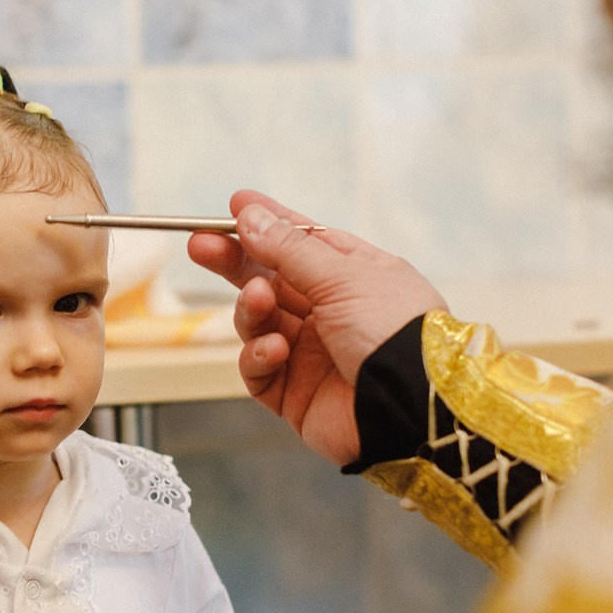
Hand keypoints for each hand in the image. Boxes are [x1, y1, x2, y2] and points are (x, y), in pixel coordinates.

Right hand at [186, 191, 445, 466]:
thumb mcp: (344, 276)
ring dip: (251, 309)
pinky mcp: (295, 394)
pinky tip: (274, 350)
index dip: (269, 224)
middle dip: (236, 262)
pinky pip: (259, 369)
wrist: (412, 407)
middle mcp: (334, 313)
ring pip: (259, 323)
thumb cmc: (395, 333)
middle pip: (271, 280)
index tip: (234, 205)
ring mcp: (312, 355)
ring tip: (258, 301)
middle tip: (201, 245)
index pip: (304, 242)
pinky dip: (259, 356)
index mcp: (357, 276)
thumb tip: (249, 216)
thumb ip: (289, 248)